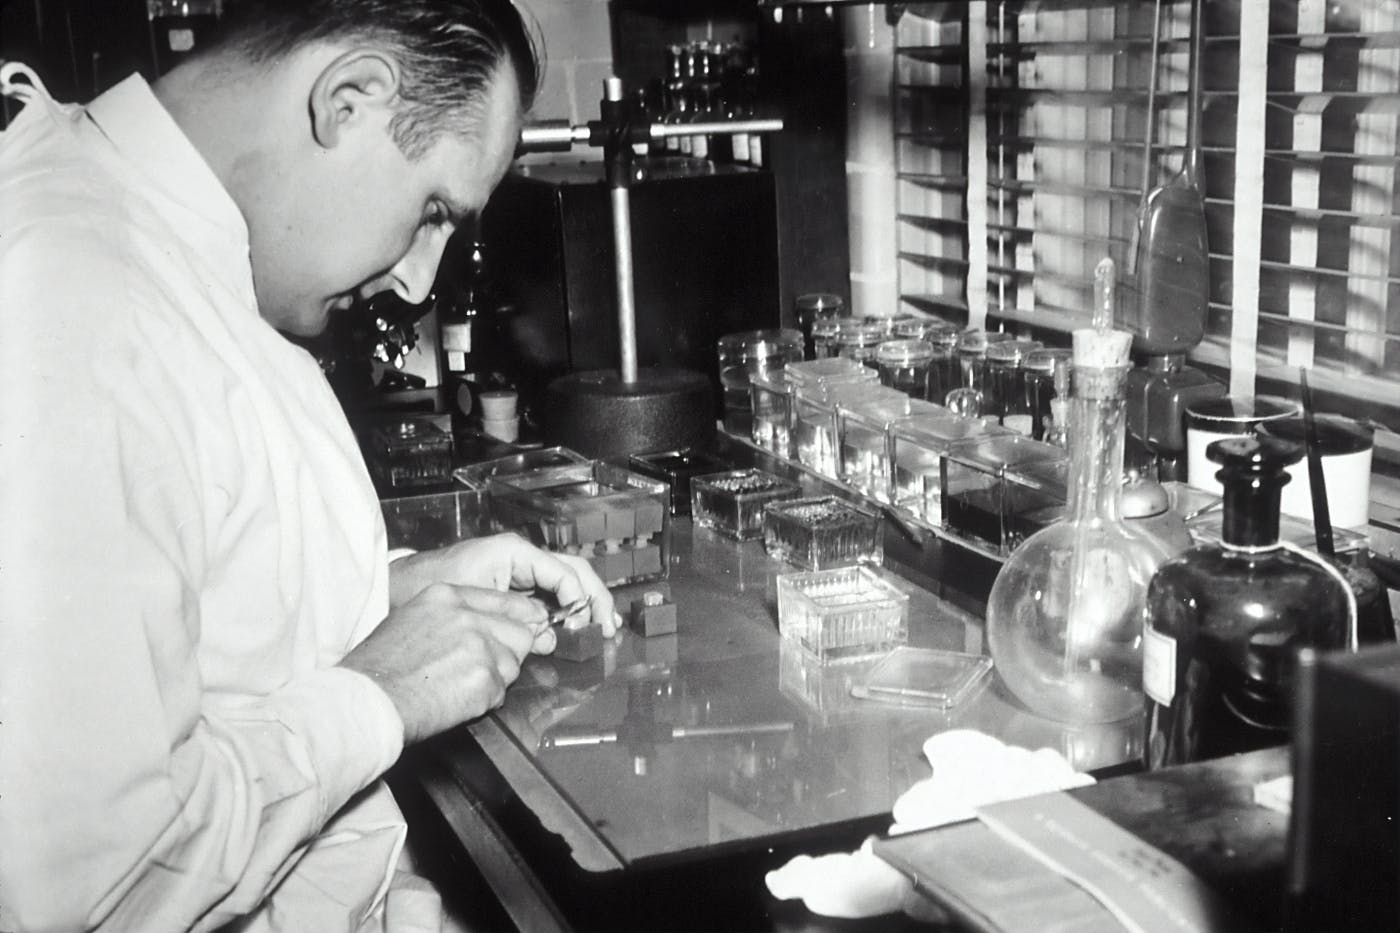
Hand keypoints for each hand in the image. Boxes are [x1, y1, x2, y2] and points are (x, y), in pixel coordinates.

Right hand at [340, 583, 554, 743]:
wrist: (368, 699)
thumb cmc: (379, 666)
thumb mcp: (412, 618)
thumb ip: (452, 616)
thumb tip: (484, 627)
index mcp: (447, 595)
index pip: (506, 601)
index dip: (518, 619)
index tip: (525, 628)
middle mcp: (468, 615)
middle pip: (520, 632)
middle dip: (508, 652)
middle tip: (479, 669)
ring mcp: (479, 645)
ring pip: (514, 662)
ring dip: (495, 678)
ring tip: (459, 686)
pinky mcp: (485, 676)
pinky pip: (503, 690)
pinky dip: (486, 700)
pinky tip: (457, 699)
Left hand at [389, 532, 617, 634]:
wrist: (400, 588)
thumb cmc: (432, 585)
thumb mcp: (477, 600)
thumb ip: (517, 617)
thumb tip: (551, 636)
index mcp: (515, 552)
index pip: (563, 572)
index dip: (578, 599)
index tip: (581, 624)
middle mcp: (522, 558)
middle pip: (574, 572)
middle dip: (595, 598)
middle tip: (608, 627)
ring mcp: (520, 571)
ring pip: (567, 582)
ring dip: (588, 603)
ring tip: (604, 626)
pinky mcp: (514, 587)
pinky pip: (550, 595)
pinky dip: (567, 609)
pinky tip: (578, 627)